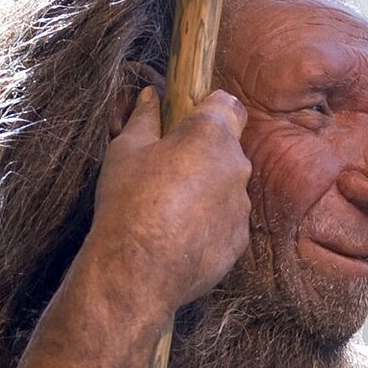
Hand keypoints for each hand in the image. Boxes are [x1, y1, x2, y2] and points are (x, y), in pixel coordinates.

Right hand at [88, 87, 252, 315]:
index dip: (209, 108)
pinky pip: (227, 220)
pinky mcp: (240, 239)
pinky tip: (178, 234)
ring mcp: (242, 205)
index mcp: (210, 136)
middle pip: (225, 148)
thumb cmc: (128, 202)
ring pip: (227, 186)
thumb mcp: (125, 151)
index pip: (228, 104)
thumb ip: (144, 119)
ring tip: (168, 209)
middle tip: (166, 169)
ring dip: (206, 190)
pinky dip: (209, 222)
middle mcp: (236, 167)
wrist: (137, 271)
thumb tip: (150, 97)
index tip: (188, 119)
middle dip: (201, 153)